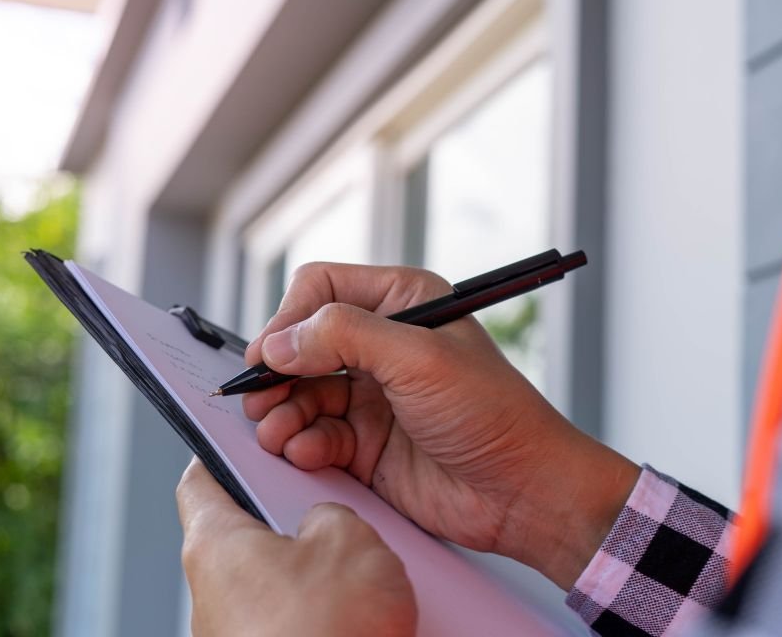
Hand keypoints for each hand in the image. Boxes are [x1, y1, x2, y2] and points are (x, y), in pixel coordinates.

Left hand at [177, 457, 415, 636]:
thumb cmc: (325, 632)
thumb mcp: (348, 539)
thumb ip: (331, 514)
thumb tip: (325, 526)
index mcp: (215, 544)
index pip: (199, 480)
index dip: (222, 453)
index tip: (241, 441)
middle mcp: (211, 593)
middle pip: (246, 534)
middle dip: (292, 520)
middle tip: (331, 509)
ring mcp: (233, 635)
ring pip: (275, 582)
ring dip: (315, 573)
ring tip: (362, 571)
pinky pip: (292, 621)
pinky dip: (322, 613)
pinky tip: (361, 615)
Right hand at [242, 263, 639, 588]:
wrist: (522, 491)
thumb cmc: (491, 412)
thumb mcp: (419, 359)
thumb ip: (345, 337)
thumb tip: (279, 342)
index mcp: (402, 302)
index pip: (322, 289)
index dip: (289, 318)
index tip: (270, 354)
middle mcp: (382, 344)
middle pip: (301, 343)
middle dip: (276, 371)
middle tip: (258, 397)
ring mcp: (371, 395)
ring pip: (300, 392)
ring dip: (281, 412)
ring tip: (278, 431)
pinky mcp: (365, 443)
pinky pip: (314, 435)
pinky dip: (301, 443)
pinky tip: (306, 453)